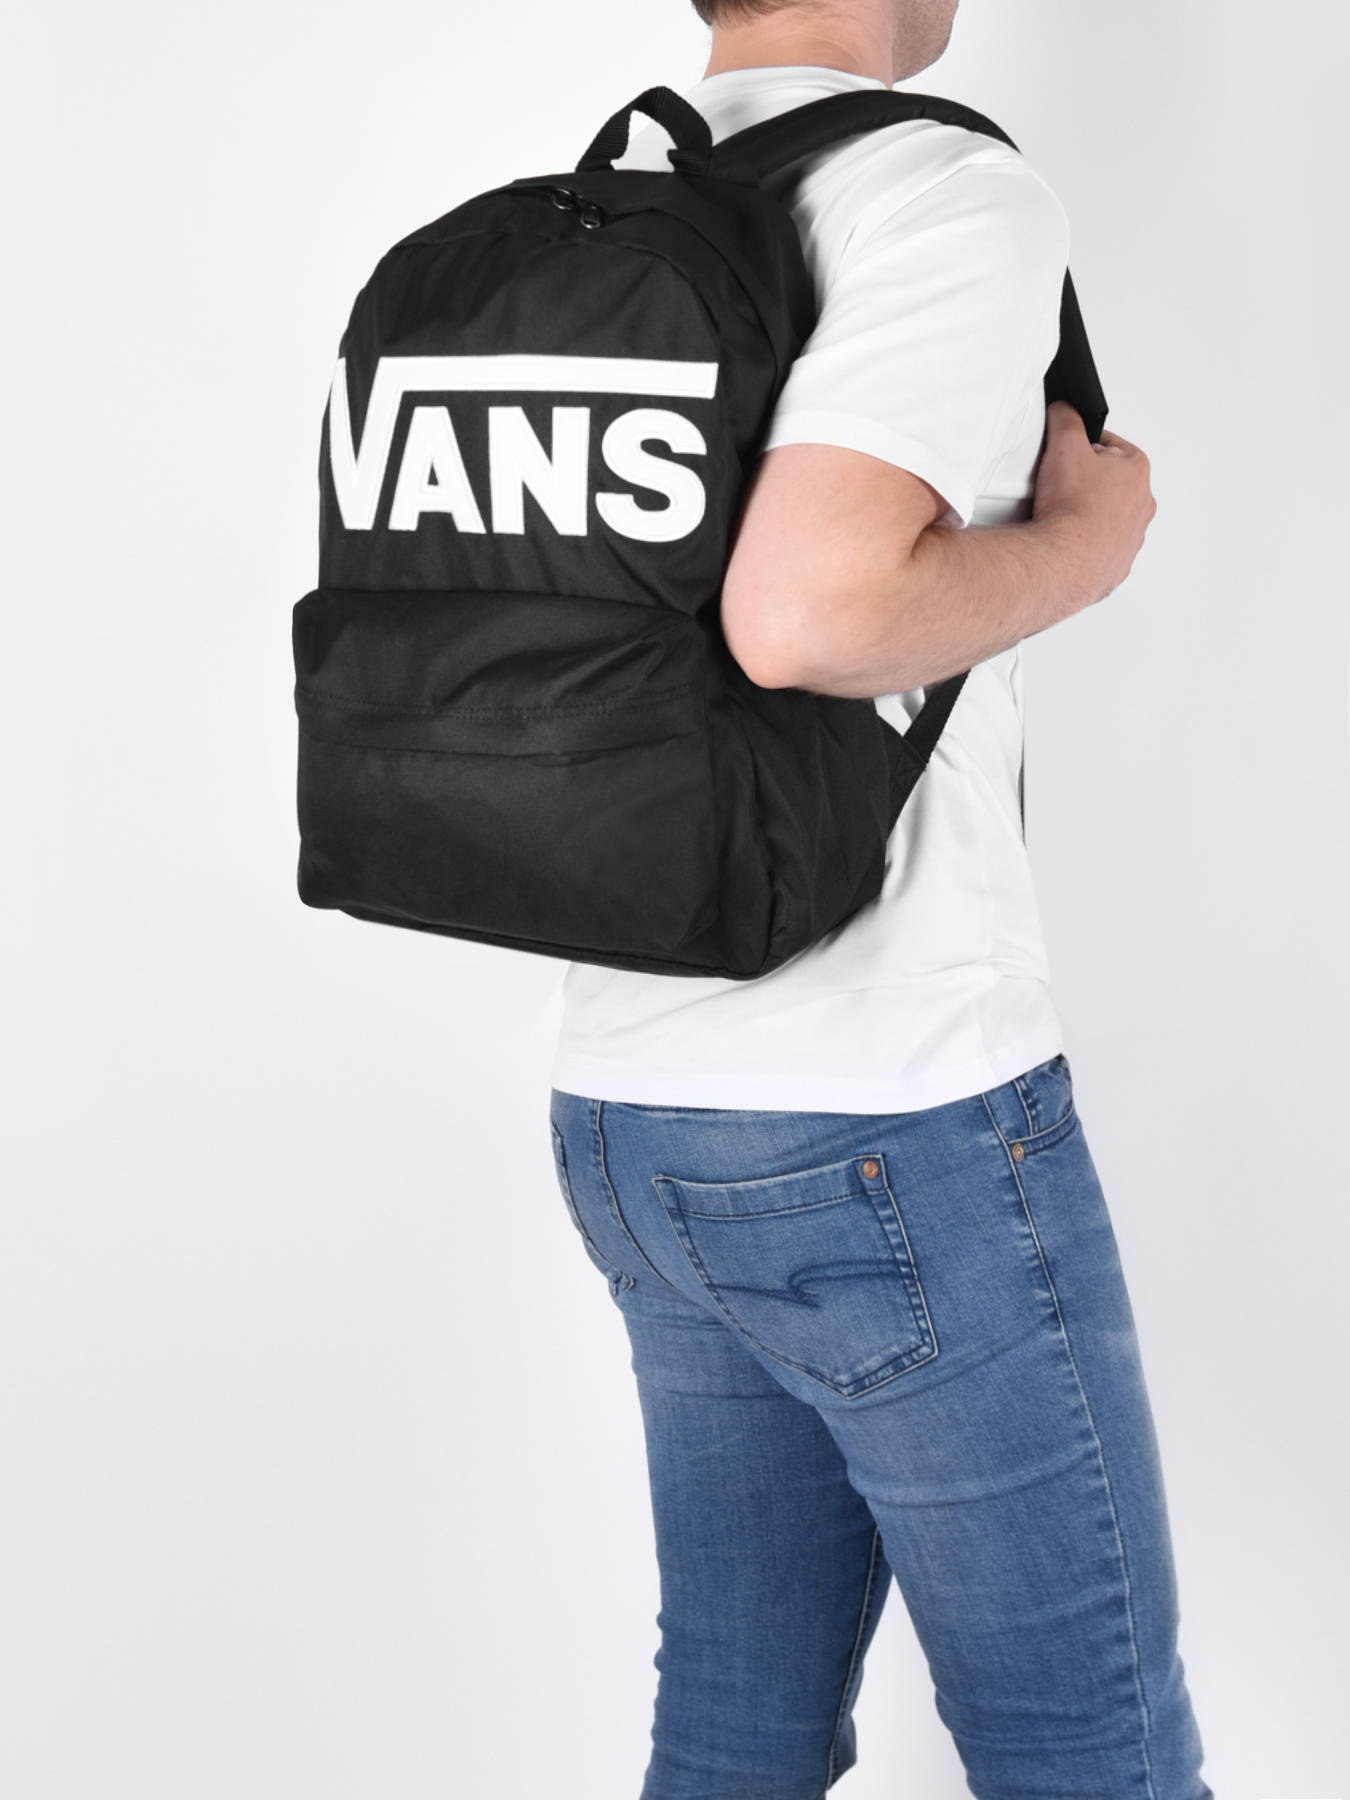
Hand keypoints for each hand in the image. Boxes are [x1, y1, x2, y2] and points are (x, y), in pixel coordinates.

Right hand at [1031, 400, 1156, 609]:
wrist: (1064, 560)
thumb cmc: (1072, 509)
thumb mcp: (1064, 444)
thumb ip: (1066, 418)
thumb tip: (1065, 409)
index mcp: (1137, 469)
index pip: (1108, 445)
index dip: (1081, 448)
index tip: (1066, 458)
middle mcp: (1142, 504)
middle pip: (1108, 482)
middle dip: (1084, 482)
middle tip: (1060, 488)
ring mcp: (1132, 537)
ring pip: (1105, 516)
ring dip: (1085, 514)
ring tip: (1061, 515)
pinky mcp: (1117, 564)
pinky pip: (1099, 547)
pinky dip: (1083, 544)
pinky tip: (1065, 540)